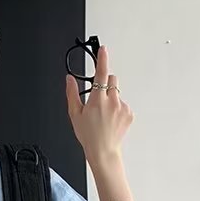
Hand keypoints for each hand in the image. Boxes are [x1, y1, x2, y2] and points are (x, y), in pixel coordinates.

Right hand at [65, 46, 132, 168]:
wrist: (103, 151)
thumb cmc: (88, 135)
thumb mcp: (75, 114)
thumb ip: (72, 93)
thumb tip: (69, 80)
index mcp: (97, 99)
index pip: (101, 73)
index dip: (102, 59)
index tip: (103, 49)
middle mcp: (112, 101)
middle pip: (112, 80)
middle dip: (105, 84)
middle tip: (98, 98)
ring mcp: (122, 107)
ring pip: (118, 92)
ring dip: (111, 98)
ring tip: (104, 114)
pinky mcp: (129, 113)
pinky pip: (123, 104)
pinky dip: (117, 108)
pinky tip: (111, 119)